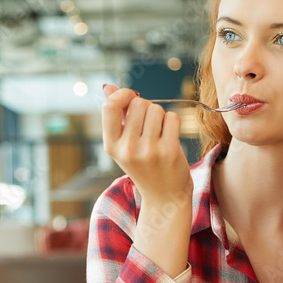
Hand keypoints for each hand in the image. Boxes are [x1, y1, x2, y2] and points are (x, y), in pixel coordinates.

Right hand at [101, 84, 191, 208]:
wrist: (164, 196)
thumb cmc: (144, 164)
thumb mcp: (124, 143)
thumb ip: (117, 114)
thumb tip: (108, 86)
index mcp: (111, 145)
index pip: (110, 106)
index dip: (123, 94)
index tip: (132, 97)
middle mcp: (127, 149)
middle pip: (139, 103)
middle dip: (147, 108)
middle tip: (149, 126)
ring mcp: (148, 151)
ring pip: (157, 109)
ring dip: (161, 116)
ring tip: (160, 133)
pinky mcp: (169, 152)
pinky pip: (173, 118)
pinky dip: (173, 123)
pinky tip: (170, 137)